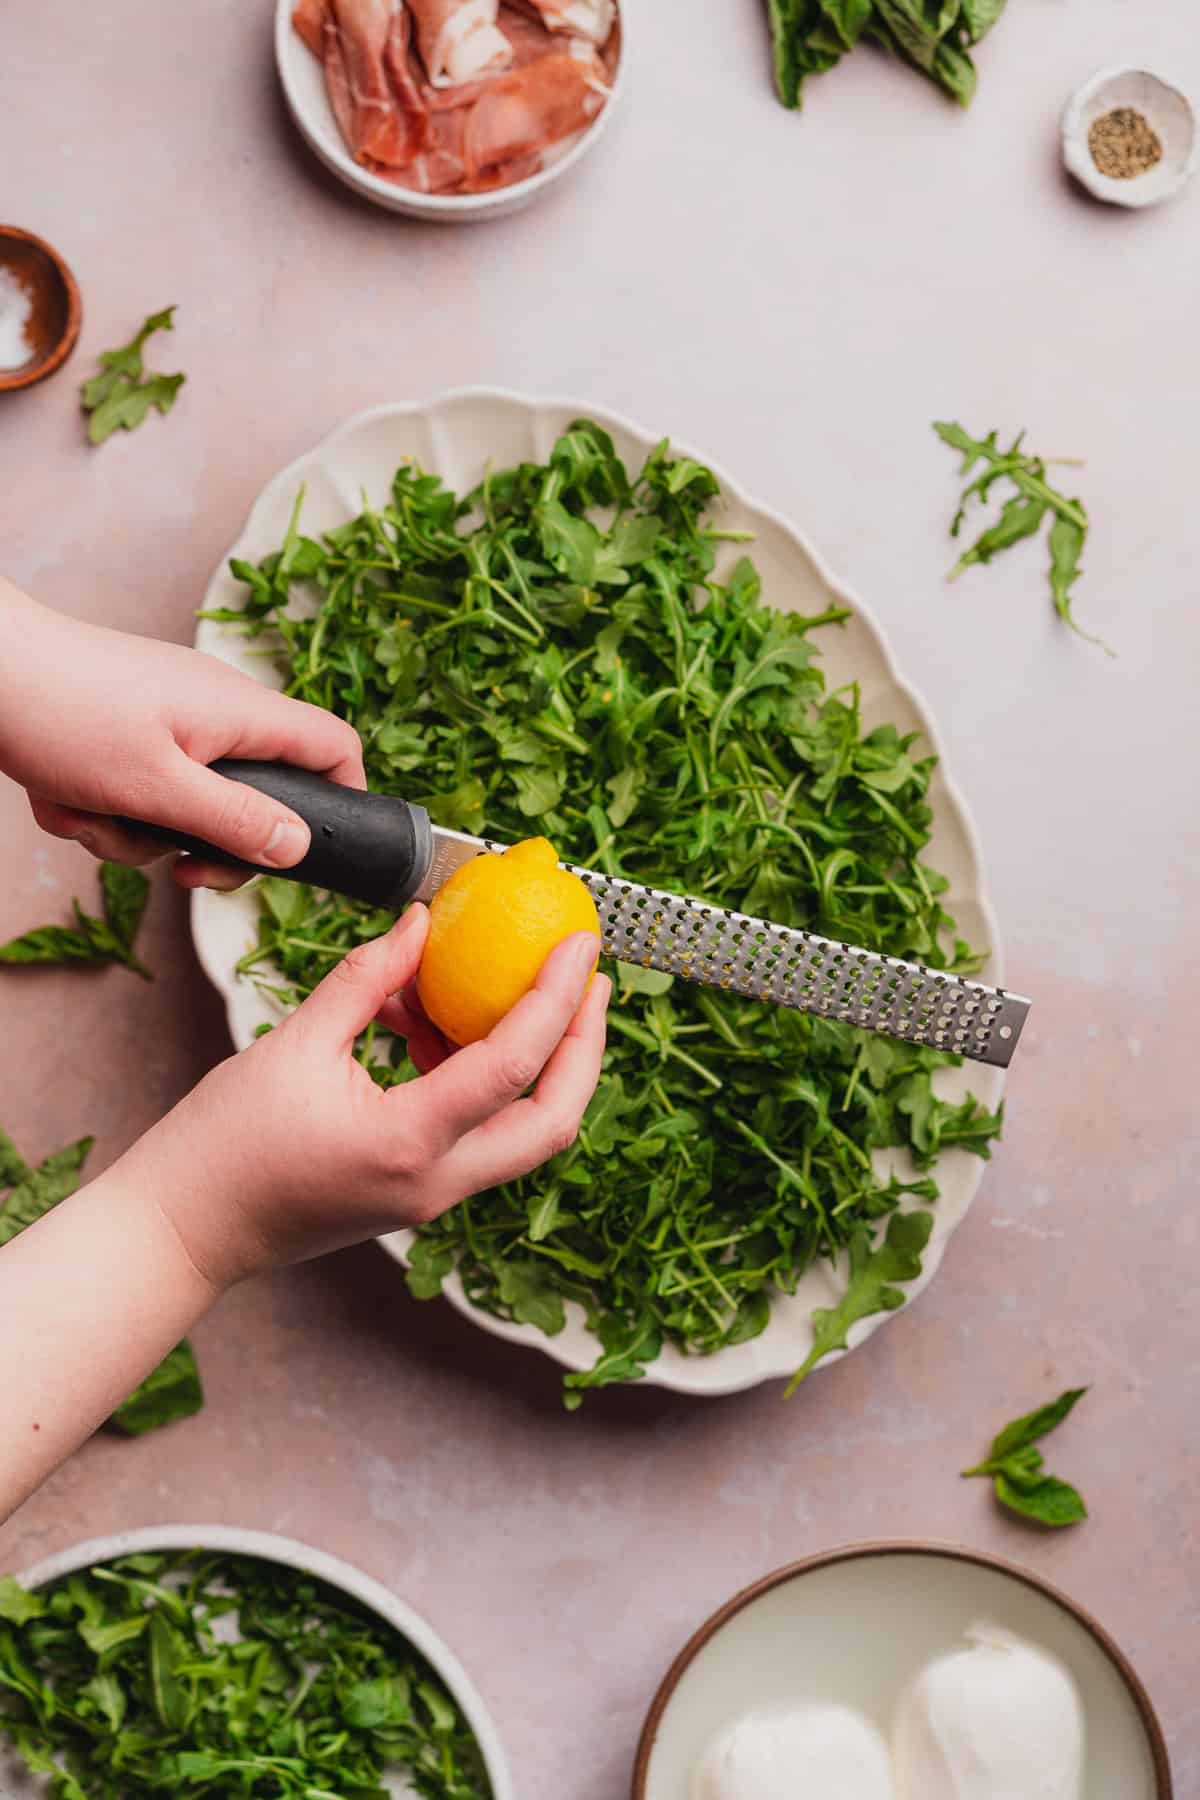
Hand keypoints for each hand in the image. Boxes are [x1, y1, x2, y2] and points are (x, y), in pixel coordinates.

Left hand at [0, 579, 362, 888]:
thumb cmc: (65, 712)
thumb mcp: (157, 788)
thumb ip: (234, 821)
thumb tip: (298, 847)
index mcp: (241, 713)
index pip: (333, 746)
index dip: (344, 797)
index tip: (317, 850)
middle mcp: (216, 710)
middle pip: (257, 795)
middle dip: (211, 844)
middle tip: (181, 871)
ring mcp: (171, 718)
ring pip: (186, 803)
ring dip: (136, 831)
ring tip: (88, 815)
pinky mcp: (130, 729)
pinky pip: (140, 790)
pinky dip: (104, 807)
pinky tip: (63, 796)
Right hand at [124, 908, 609, 1289]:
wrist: (187, 1228)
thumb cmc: (225, 1143)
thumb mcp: (296, 1043)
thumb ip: (367, 979)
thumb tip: (423, 922)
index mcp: (407, 1143)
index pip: (513, 1067)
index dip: (556, 998)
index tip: (579, 945)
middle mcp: (436, 1181)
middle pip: (554, 1120)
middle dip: (586, 1046)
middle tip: (588, 978)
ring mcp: (432, 1195)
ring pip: (525, 1132)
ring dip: (539, 1062)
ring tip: (521, 987)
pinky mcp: (419, 1192)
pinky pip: (479, 1133)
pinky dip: (481, 1077)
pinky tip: (442, 1022)